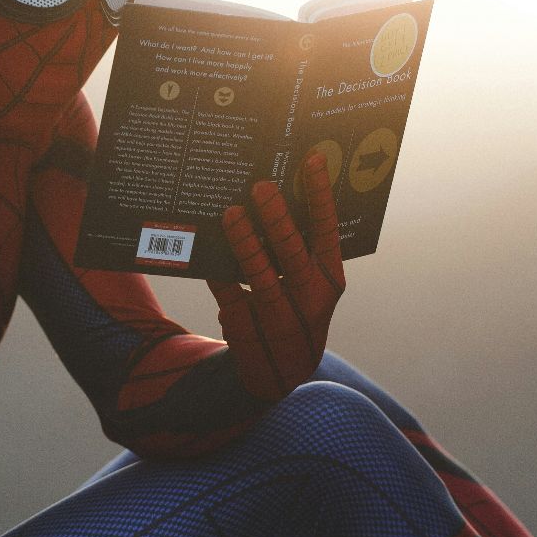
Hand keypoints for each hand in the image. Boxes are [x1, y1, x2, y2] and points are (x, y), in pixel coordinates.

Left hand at [207, 151, 345, 400]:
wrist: (276, 376)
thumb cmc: (290, 312)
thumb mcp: (304, 286)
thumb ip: (294, 250)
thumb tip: (266, 198)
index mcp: (329, 282)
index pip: (327, 234)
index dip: (321, 198)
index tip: (312, 160)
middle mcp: (313, 304)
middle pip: (295, 258)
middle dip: (279, 221)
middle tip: (261, 188)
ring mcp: (283, 324)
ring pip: (262, 280)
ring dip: (246, 245)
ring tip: (231, 214)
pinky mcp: (251, 338)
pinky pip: (230, 300)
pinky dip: (219, 276)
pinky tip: (207, 252)